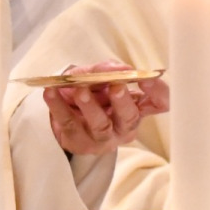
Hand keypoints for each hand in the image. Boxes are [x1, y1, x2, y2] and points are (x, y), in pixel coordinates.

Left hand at [43, 69, 168, 154]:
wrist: (65, 111)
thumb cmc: (91, 91)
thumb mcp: (99, 76)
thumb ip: (107, 70)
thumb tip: (118, 68)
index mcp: (137, 108)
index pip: (159, 104)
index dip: (158, 93)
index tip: (147, 80)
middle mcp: (123, 126)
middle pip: (129, 118)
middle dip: (122, 102)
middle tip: (116, 86)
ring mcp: (101, 138)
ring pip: (100, 125)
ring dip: (90, 106)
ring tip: (80, 90)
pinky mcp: (77, 141)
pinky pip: (68, 124)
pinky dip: (58, 106)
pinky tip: (50, 92)